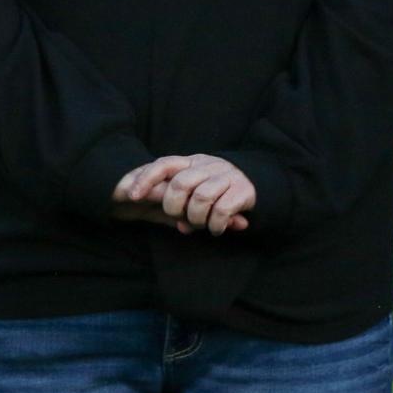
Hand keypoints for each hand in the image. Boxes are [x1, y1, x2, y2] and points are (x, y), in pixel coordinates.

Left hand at [113, 155, 252, 235]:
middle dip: (174, 207)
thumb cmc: (218, 190)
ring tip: (200, 225)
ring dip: (196, 218)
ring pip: (201, 198)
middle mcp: (207, 165)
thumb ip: (181, 205)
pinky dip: (215, 224)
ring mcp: (226, 176)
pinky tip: (215, 230)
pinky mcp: (243, 190)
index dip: (146, 179)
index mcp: (191, 162)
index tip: (132, 196)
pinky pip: (222, 210)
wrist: (260, 180)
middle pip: (180, 184)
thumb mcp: (196, 192)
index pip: (163, 164)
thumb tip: (180, 227)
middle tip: (180, 219)